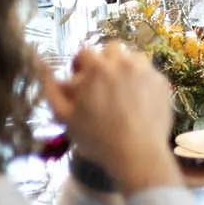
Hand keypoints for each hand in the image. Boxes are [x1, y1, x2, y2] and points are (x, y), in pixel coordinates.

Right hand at [45, 41, 181, 194]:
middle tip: (103, 84)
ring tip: (122, 89)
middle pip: (111, 49)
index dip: (81, 67)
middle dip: (105, 62)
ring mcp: (146, 72)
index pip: (85, 53)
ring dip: (125, 67)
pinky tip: (139, 99)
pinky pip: (150, 73)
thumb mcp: (64, 115)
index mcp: (97, 67)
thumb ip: (51, 87)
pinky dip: (143, 80)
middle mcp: (123, 63)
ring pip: (133, 58)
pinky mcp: (163, 83)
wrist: (138, 154)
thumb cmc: (97, 138)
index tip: (83, 82)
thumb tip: (40, 63)